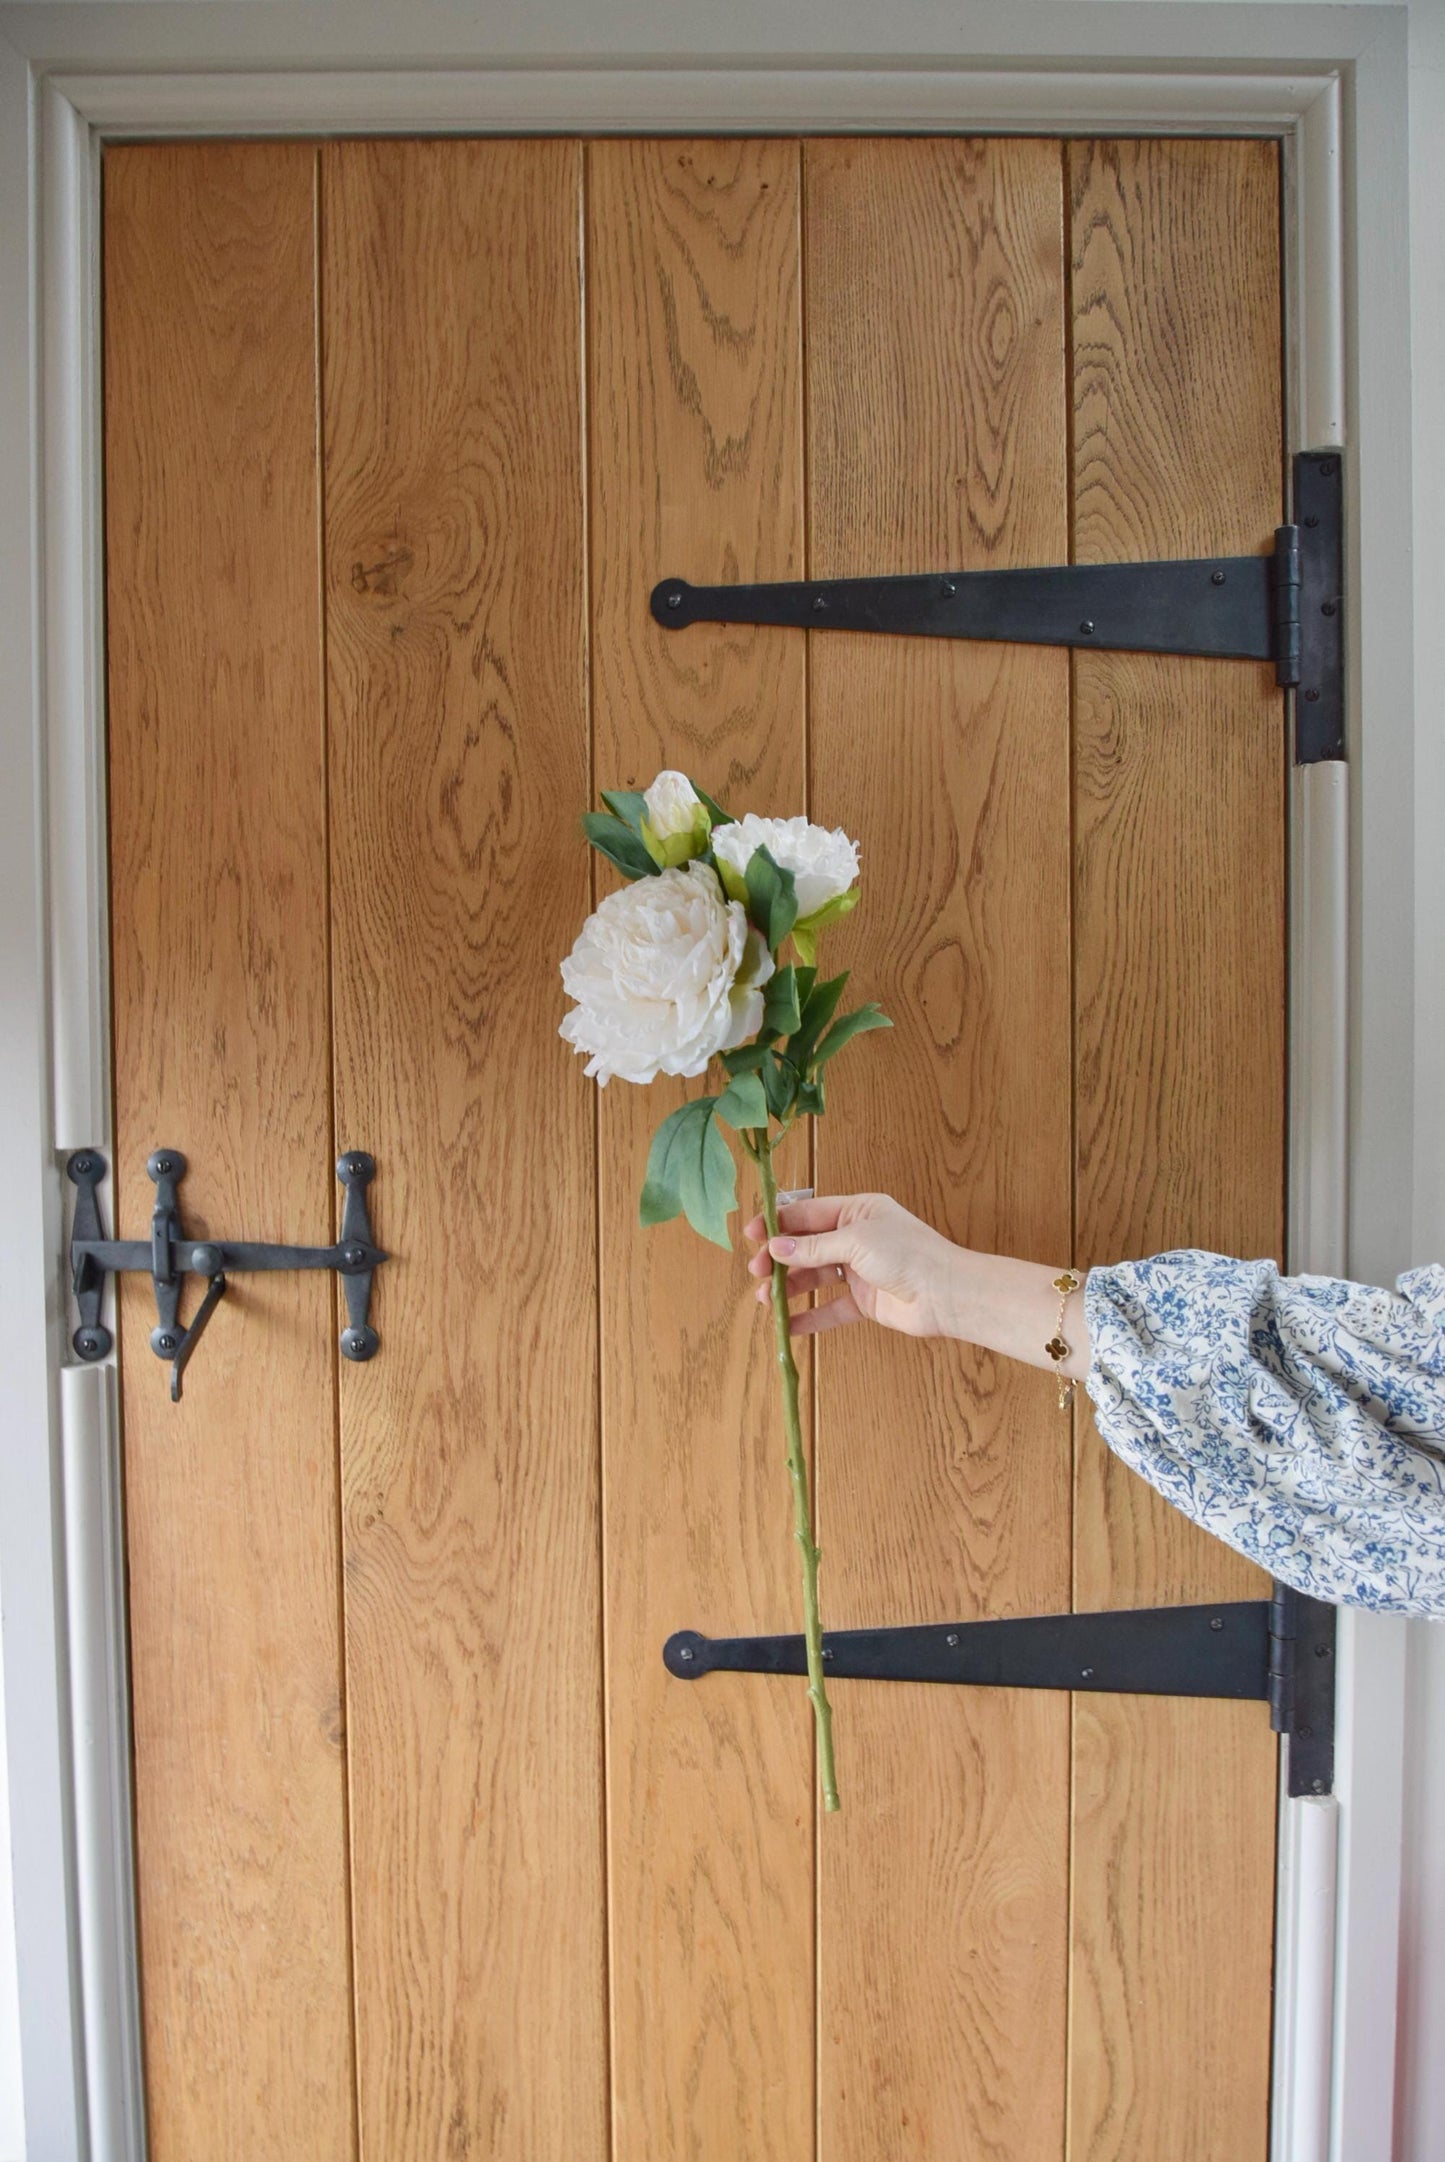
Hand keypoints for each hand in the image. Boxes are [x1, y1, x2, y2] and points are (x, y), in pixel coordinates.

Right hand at [743, 1193, 966, 1339]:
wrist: (945, 1294)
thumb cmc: (906, 1254)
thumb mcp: (856, 1241)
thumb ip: (814, 1247)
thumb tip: (776, 1248)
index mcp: (856, 1212)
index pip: (808, 1213)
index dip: (778, 1223)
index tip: (751, 1235)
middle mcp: (856, 1238)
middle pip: (807, 1246)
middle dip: (780, 1258)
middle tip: (757, 1272)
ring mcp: (859, 1270)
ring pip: (815, 1277)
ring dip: (789, 1288)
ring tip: (766, 1300)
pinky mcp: (864, 1301)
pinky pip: (830, 1309)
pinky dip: (809, 1317)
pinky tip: (788, 1326)